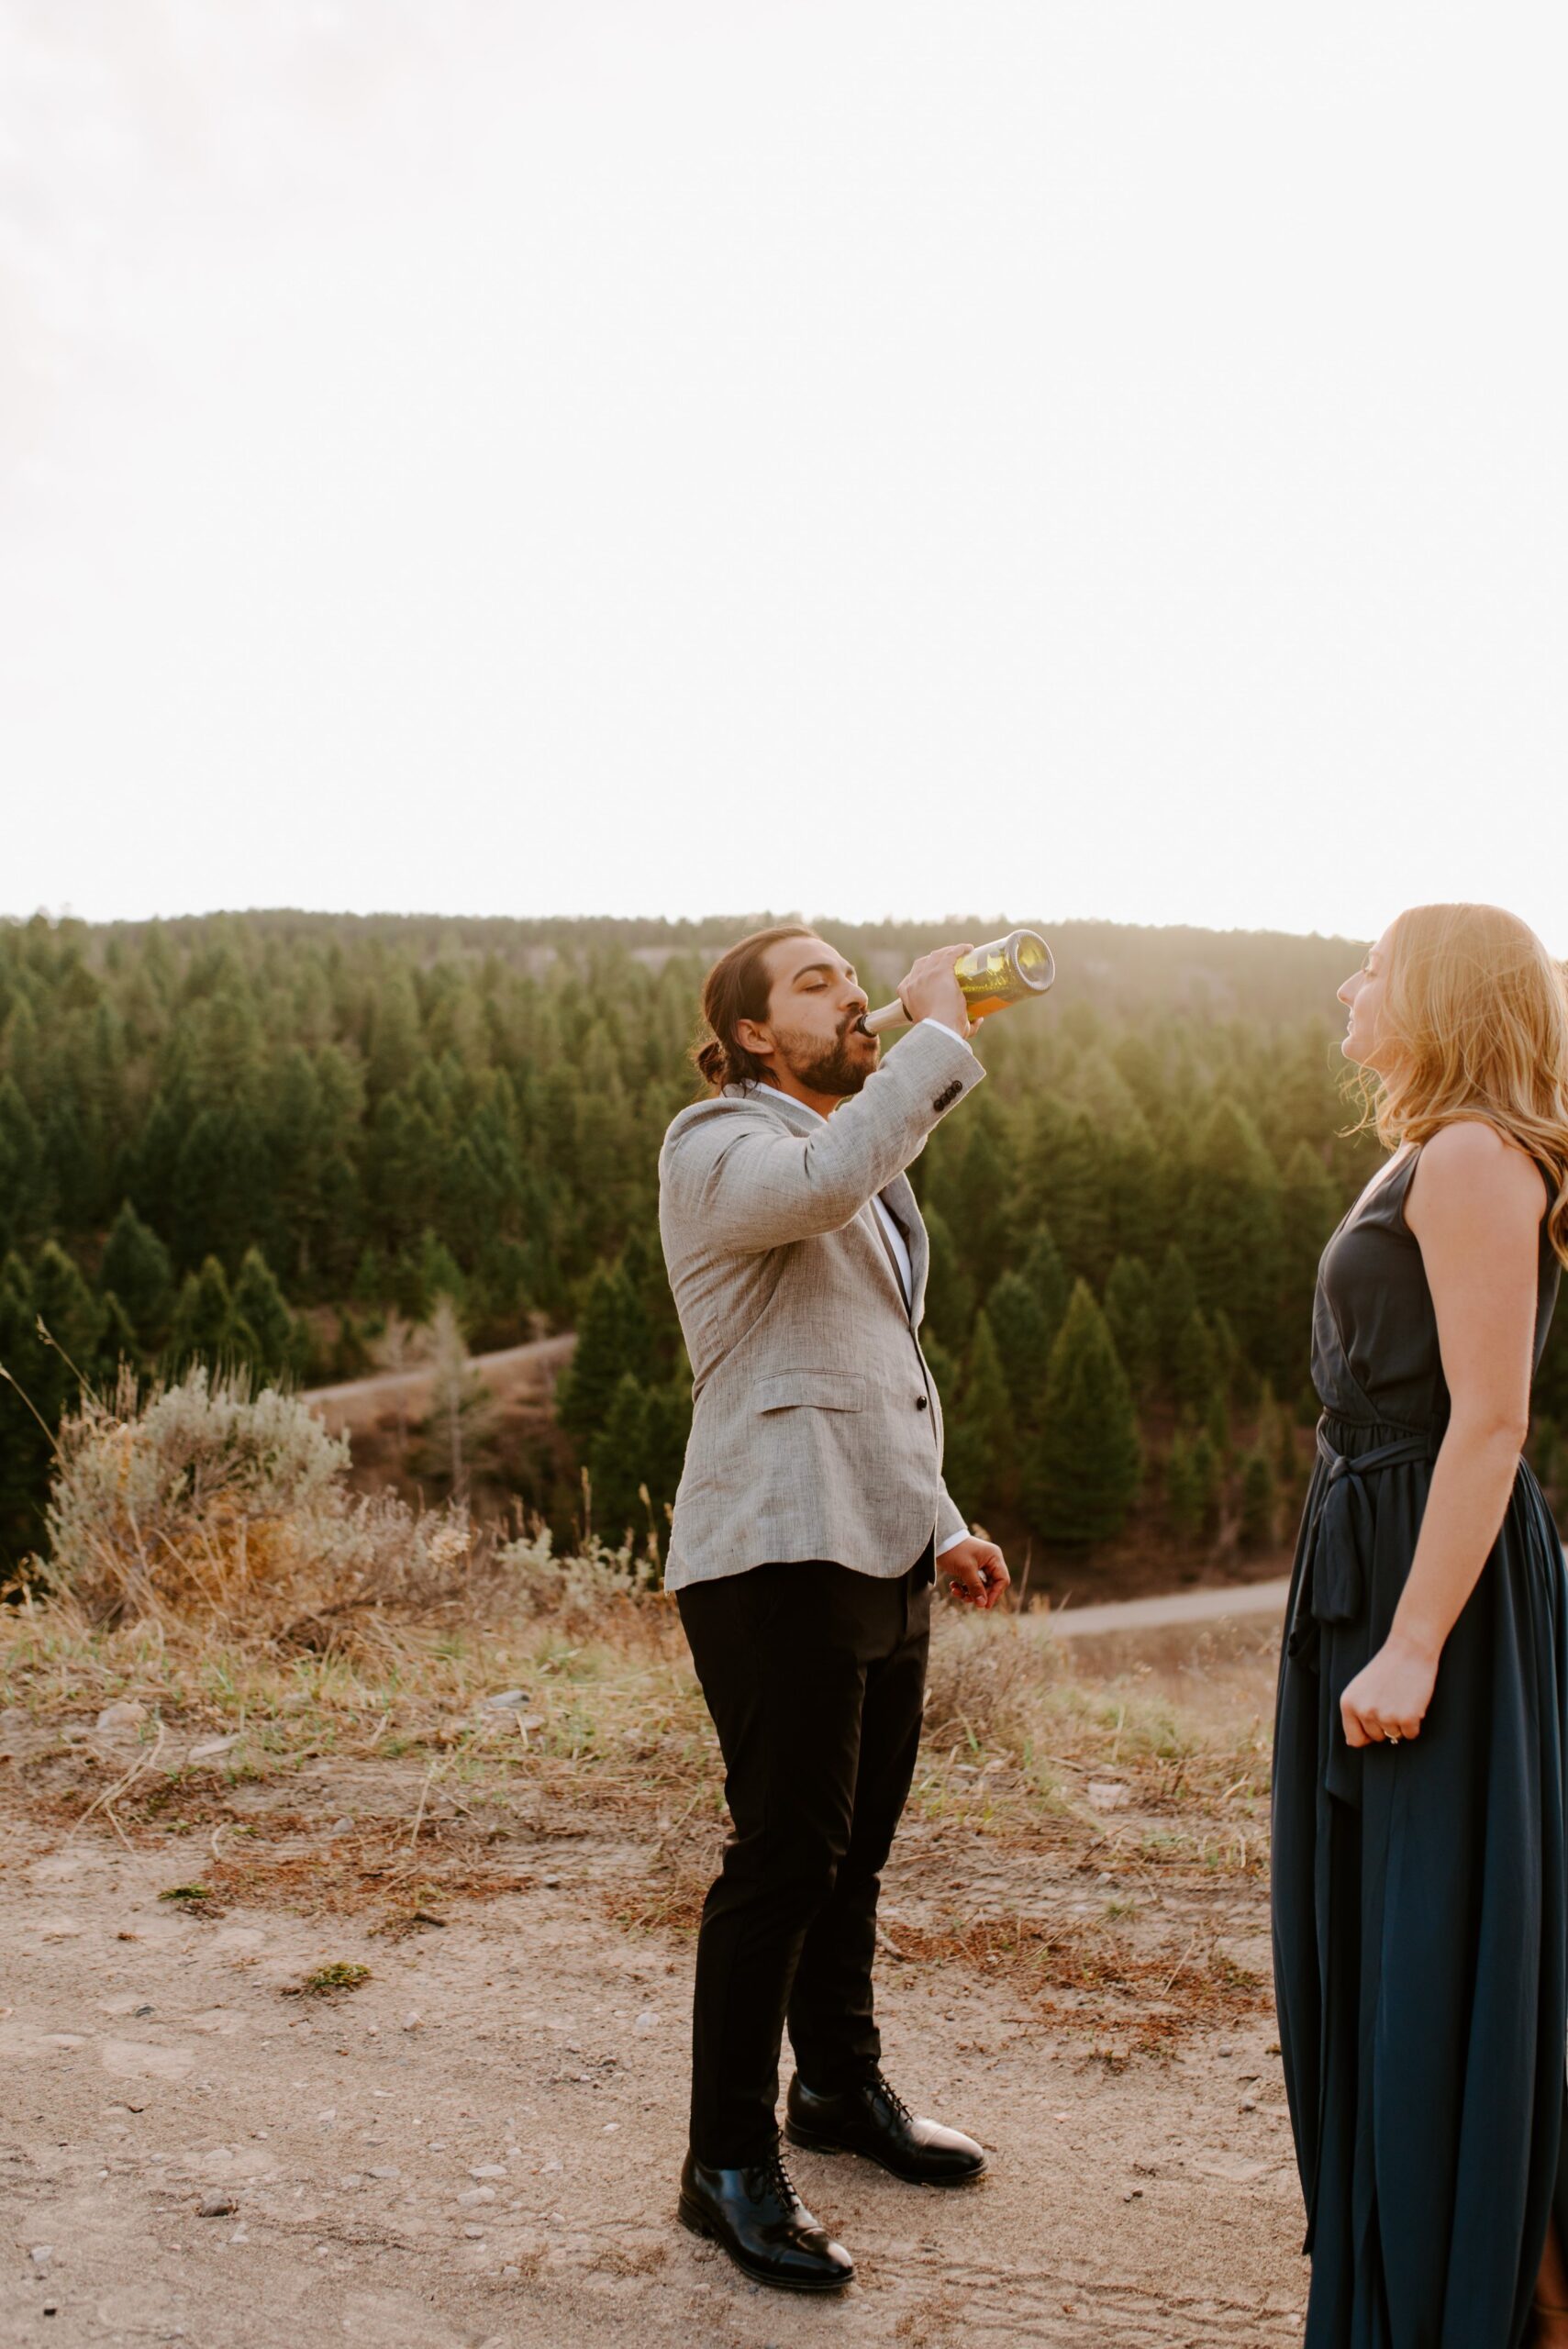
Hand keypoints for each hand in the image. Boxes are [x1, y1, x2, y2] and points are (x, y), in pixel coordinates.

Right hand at [898, 945, 973, 1036]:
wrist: (939, 1029)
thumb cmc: (940, 1032)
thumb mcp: (943, 1027)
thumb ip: (959, 1025)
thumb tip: (978, 1020)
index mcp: (906, 992)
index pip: (915, 975)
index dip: (926, 972)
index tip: (938, 974)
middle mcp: (914, 980)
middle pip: (926, 962)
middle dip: (938, 959)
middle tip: (954, 963)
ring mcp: (927, 974)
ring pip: (938, 955)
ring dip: (949, 952)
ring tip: (961, 953)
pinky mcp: (940, 970)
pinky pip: (950, 954)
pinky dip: (960, 949)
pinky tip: (969, 949)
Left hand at [939, 1537, 1009, 1609]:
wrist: (938, 1540)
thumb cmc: (954, 1550)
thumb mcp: (966, 1569)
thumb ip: (976, 1587)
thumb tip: (983, 1604)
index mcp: (994, 1557)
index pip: (1002, 1579)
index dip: (995, 1594)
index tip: (985, 1605)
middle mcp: (990, 1561)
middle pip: (991, 1585)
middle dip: (978, 1594)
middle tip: (966, 1599)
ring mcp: (980, 1565)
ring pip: (980, 1587)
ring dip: (968, 1592)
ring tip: (955, 1592)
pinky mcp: (971, 1569)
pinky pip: (971, 1584)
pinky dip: (963, 1588)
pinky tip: (953, 1586)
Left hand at [1340, 1632, 1437, 1747]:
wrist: (1409, 1650)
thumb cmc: (1386, 1669)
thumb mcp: (1359, 1688)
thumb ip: (1354, 1714)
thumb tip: (1353, 1744)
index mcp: (1348, 1704)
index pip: (1355, 1739)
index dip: (1367, 1734)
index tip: (1376, 1722)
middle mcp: (1364, 1712)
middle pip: (1377, 1737)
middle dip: (1386, 1724)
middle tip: (1392, 1699)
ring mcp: (1386, 1716)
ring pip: (1395, 1736)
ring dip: (1401, 1723)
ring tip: (1402, 1699)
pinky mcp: (1408, 1718)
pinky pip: (1411, 1734)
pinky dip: (1415, 1723)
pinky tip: (1413, 1703)